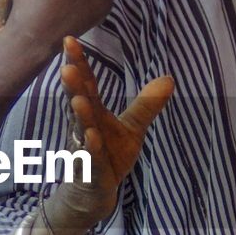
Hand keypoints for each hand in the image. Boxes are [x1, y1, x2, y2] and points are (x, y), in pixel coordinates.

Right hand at [47, 36, 171, 231]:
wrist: (94, 194)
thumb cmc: (108, 157)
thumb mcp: (132, 129)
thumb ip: (146, 105)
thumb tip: (169, 78)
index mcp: (93, 113)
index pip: (86, 84)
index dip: (78, 63)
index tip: (70, 39)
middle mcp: (84, 127)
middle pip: (78, 102)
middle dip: (73, 86)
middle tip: (67, 67)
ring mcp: (84, 149)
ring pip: (81, 130)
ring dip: (80, 116)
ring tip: (78, 100)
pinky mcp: (90, 171)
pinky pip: (90, 158)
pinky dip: (91, 148)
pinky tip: (92, 137)